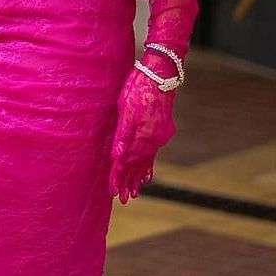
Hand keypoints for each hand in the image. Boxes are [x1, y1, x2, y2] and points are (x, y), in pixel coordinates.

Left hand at [107, 66, 176, 203]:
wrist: (161, 75)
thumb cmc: (138, 87)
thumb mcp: (125, 108)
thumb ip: (122, 135)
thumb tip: (117, 157)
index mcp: (140, 134)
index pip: (126, 162)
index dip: (118, 177)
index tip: (113, 193)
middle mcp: (151, 139)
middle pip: (136, 165)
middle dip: (128, 182)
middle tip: (123, 200)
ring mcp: (158, 136)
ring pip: (146, 161)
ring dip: (138, 178)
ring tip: (135, 193)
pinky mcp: (163, 131)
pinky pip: (155, 153)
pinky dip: (150, 166)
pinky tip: (148, 177)